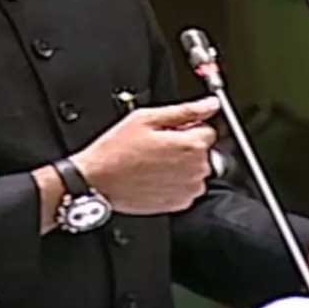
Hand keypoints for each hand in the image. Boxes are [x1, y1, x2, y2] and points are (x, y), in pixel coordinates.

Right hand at [71, 97, 218, 214]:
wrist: (98, 181)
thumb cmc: (116, 151)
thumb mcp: (147, 119)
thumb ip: (185, 110)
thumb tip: (209, 104)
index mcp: (190, 145)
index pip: (208, 130)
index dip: (188, 127)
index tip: (171, 130)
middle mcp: (195, 170)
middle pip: (203, 151)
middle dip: (185, 145)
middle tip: (157, 145)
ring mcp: (188, 189)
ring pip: (196, 169)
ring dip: (181, 164)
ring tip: (153, 161)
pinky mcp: (178, 203)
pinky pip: (186, 187)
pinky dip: (175, 181)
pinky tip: (154, 175)